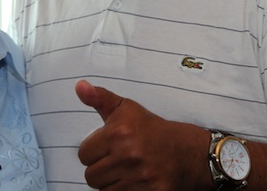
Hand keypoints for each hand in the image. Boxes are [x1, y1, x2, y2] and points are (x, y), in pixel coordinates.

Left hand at [75, 80, 207, 190]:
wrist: (187, 152)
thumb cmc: (152, 129)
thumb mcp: (125, 108)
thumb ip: (99, 97)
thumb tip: (79, 86)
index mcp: (118, 133)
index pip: (83, 155)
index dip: (94, 151)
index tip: (107, 147)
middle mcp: (128, 155)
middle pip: (91, 176)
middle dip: (101, 169)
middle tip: (116, 160)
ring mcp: (139, 176)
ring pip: (103, 190)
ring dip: (112, 182)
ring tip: (125, 170)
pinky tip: (134, 181)